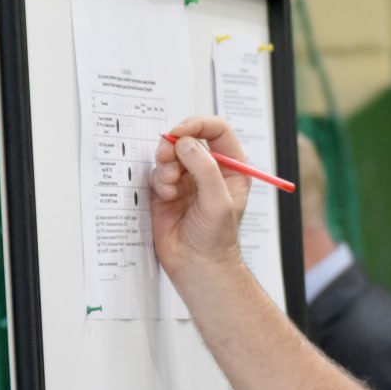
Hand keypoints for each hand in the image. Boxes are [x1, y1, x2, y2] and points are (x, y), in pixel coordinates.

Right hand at [150, 116, 251, 279]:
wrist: (197, 265)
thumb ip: (204, 169)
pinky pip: (158, 172)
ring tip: (170, 184)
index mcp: (231, 168)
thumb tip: (185, 143)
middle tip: (168, 156)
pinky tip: (167, 196)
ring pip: (171, 153)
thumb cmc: (217, 239)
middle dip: (175, 144)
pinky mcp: (167, 190)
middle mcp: (209, 170)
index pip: (218, 131)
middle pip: (189, 138)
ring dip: (166, 164)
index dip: (199, 124)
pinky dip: (160, 180)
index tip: (182, 131)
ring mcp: (187, 179)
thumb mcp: (218, 201)